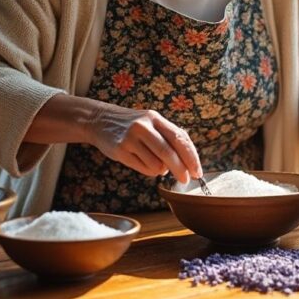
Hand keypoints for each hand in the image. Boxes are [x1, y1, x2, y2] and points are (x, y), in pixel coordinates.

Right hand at [87, 105, 202, 182]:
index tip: (197, 171)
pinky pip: (143, 169)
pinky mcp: (120, 151)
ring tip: (157, 164)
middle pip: (168, 153)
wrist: (100, 120)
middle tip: (186, 180)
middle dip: (180, 170)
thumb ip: (169, 137)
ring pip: (156, 164)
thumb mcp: (151, 122)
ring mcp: (130, 139)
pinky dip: (150, 171)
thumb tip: (188, 161)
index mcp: (155, 118)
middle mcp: (143, 126)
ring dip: (161, 170)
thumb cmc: (133, 125)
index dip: (191, 157)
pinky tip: (146, 164)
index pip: (179, 138)